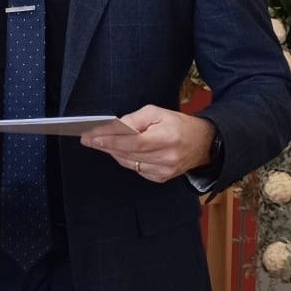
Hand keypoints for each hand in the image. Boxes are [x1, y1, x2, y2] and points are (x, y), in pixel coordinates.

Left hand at [80, 105, 216, 182]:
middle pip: (128, 153)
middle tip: (87, 138)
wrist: (203, 143)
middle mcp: (167, 158)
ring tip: (96, 142)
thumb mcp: (157, 112)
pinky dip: (123, 158)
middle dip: (104, 144)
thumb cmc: (178, 124)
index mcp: (168, 138)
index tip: (91, 135)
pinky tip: (114, 150)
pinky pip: (135, 168)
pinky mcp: (161, 178)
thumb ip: (134, 119)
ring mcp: (164, 171)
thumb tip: (114, 127)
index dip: (110, 139)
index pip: (133, 141)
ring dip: (111, 152)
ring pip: (129, 162)